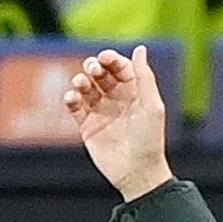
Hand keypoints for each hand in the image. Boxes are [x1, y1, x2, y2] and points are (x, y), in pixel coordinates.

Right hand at [65, 46, 172, 202]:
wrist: (137, 173)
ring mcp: (101, 113)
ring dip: (81, 81)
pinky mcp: (87, 128)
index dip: (111, 59)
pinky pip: (75, 109)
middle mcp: (117, 100)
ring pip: (86, 89)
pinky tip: (71, 98)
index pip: (120, 68)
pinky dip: (71, 100)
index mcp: (134, 92)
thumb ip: (144, 76)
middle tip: (91, 69)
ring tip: (80, 84)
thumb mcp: (152, 105)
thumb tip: (140, 48)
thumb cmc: (149, 140)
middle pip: (101, 75)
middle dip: (94, 67)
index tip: (103, 58)